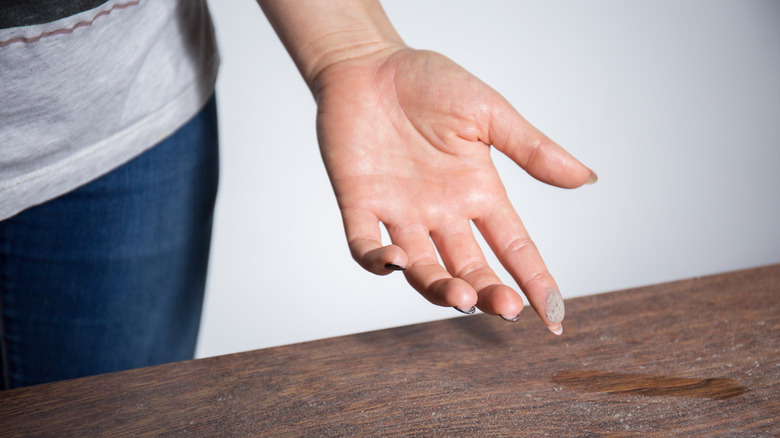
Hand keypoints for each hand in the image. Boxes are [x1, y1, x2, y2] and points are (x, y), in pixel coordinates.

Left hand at [313, 47, 595, 334]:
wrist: (368, 63)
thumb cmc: (428, 81)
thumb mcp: (487, 112)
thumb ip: (531, 148)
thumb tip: (587, 177)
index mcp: (478, 192)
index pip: (514, 247)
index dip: (536, 281)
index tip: (555, 315)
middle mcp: (442, 212)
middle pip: (471, 267)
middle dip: (489, 292)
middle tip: (506, 307)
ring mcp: (400, 212)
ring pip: (422, 268)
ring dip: (439, 288)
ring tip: (460, 296)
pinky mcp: (359, 204)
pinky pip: (364, 246)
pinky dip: (377, 261)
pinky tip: (396, 262)